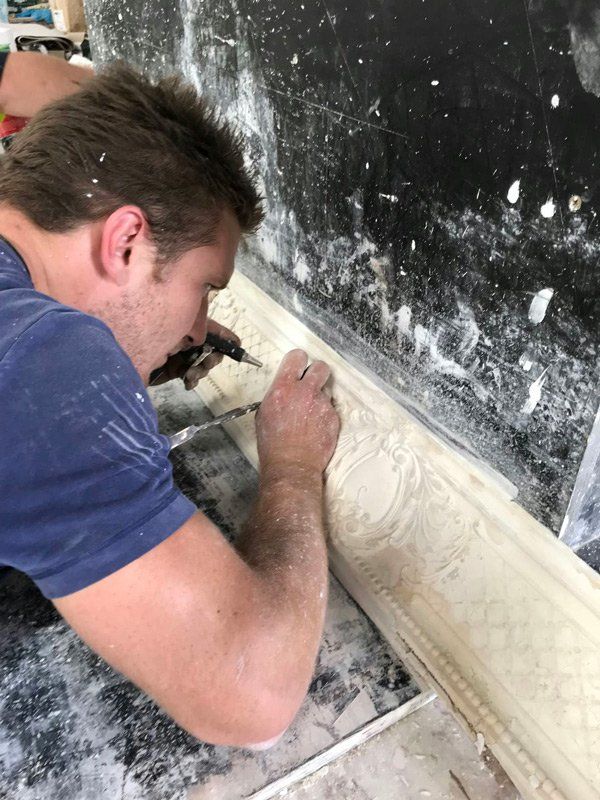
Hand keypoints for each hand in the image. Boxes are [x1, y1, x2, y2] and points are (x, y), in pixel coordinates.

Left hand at [150, 320, 240, 389]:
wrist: (126, 361)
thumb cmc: (148, 338)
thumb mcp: (175, 331)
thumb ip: (195, 331)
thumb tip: (211, 338)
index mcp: (185, 324)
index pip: (211, 328)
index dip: (225, 335)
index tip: (237, 344)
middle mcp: (183, 338)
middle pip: (209, 347)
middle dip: (212, 357)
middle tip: (207, 363)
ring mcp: (178, 354)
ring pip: (202, 363)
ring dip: (201, 370)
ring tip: (192, 374)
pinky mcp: (173, 369)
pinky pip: (190, 375)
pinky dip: (192, 379)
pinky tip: (188, 382)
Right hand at [256, 350, 339, 478]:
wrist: (292, 464)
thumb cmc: (273, 443)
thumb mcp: (264, 413)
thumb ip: (277, 394)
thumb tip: (284, 387)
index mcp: (284, 387)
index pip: (297, 357)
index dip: (299, 361)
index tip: (299, 366)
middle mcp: (305, 391)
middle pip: (321, 367)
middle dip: (317, 373)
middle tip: (312, 384)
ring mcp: (322, 404)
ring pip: (326, 390)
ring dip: (319, 398)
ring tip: (310, 415)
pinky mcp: (333, 417)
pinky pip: (331, 409)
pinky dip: (324, 416)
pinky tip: (315, 428)